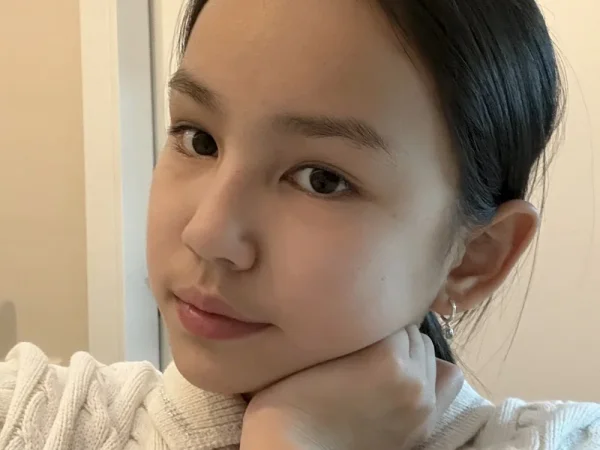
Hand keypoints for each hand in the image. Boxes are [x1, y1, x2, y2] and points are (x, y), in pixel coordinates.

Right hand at [240, 325, 463, 449]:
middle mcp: (415, 380)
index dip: (366, 314)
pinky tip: (404, 377)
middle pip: (413, 332)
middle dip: (391, 333)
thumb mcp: (317, 348)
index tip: (351, 323)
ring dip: (408, 351)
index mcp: (388, 356)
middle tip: (362, 343)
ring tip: (381, 362)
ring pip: (428, 353)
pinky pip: (445, 381)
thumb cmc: (294, 397)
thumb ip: (350, 326)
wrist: (295, 449)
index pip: (390, 311)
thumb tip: (367, 310)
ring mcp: (425, 407)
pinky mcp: (425, 427)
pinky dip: (428, 372)